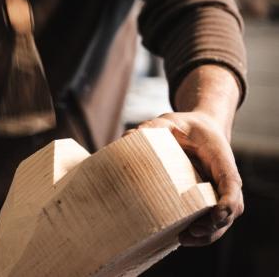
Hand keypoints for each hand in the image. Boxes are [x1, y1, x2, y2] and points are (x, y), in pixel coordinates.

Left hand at [130, 111, 243, 245]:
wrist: (195, 130)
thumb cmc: (182, 127)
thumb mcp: (169, 121)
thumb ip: (153, 128)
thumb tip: (129, 137)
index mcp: (219, 156)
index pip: (231, 180)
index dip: (227, 199)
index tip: (216, 212)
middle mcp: (223, 177)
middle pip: (231, 207)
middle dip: (215, 224)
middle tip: (193, 230)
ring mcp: (217, 190)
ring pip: (222, 219)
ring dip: (207, 234)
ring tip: (183, 238)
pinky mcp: (206, 199)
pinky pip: (210, 220)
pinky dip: (200, 233)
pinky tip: (181, 237)